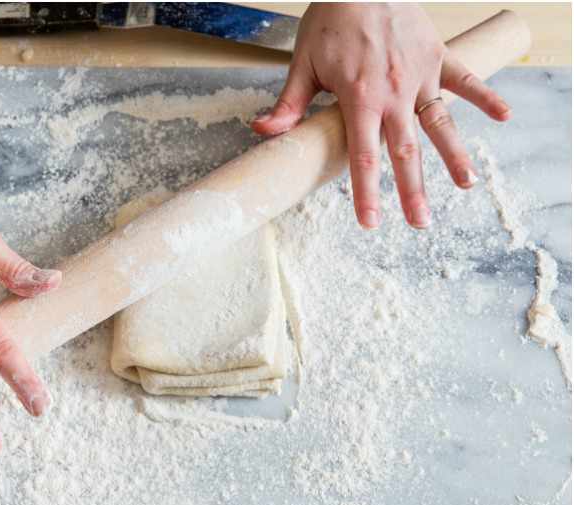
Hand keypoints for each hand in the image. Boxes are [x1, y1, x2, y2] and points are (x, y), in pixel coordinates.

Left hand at [252, 3, 510, 229]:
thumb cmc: (331, 19)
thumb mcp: (302, 62)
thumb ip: (289, 104)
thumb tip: (263, 132)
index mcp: (361, 99)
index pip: (364, 158)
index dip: (366, 193)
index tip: (370, 223)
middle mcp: (395, 93)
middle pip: (405, 151)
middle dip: (412, 190)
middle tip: (420, 223)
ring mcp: (420, 75)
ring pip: (440, 123)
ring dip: (454, 155)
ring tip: (467, 185)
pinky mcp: (438, 55)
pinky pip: (465, 78)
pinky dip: (485, 96)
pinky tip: (503, 116)